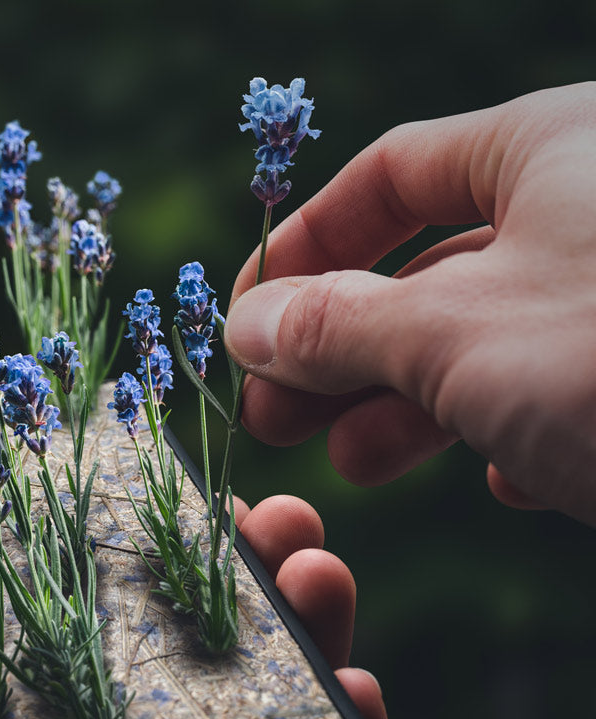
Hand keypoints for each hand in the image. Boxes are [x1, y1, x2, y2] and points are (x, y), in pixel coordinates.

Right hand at [223, 83, 595, 525]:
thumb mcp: (457, 335)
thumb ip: (340, 325)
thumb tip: (246, 324)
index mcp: (550, 154)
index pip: (388, 177)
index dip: (303, 247)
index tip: (243, 318)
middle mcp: (592, 216)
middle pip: (426, 270)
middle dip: (340, 348)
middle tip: (273, 418)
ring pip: (486, 342)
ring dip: (407, 405)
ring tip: (353, 464)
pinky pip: (561, 393)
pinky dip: (511, 436)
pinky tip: (501, 479)